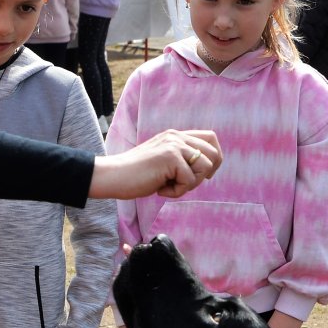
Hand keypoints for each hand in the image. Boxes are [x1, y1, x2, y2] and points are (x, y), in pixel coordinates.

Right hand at [90, 129, 221, 200]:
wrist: (113, 177)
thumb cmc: (135, 176)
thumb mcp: (163, 163)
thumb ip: (181, 160)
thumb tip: (207, 170)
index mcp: (176, 136)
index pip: (211, 139)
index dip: (214, 159)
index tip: (203, 176)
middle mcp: (177, 136)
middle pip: (214, 153)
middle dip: (205, 175)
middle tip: (185, 184)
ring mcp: (174, 145)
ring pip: (205, 167)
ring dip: (190, 185)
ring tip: (169, 187)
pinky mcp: (170, 157)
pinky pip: (189, 181)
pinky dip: (176, 192)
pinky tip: (159, 190)